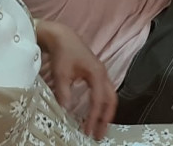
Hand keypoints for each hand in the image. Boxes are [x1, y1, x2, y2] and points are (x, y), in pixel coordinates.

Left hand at [35, 20, 116, 138]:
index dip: (94, 117)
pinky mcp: (96, 74)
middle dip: (106, 118)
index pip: (98, 100)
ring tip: (98, 127)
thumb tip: (66, 112)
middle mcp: (103, 74)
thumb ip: (64, 93)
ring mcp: (101, 74)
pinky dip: (101, 105)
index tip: (88, 131)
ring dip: (105, 112)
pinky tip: (94, 113)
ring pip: (109, 96)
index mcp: (97, 74)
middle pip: (111, 99)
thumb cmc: (63, 53)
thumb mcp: (61, 74)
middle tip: (99, 134)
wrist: (62, 37)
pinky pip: (104, 92)